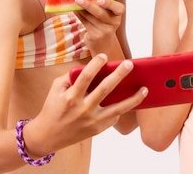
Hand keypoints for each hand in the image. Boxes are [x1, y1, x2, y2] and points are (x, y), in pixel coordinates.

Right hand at [23, 54, 146, 156]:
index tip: (104, 56)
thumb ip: (71, 77)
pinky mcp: (98, 129)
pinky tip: (130, 100)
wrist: (48, 136)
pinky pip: (114, 117)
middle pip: (105, 89)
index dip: (95, 65)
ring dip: (133, 98)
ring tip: (144, 89)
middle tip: (129, 64)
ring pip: (118, 108)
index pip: (85, 77)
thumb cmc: (53, 108)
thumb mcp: (56, 89)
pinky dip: (122, 108)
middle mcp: (83, 109)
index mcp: (71, 97)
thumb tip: (90, 67)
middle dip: (119, 75)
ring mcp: (92, 120)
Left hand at [74, 0, 123, 53]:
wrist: (104, 43)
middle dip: (88, 6)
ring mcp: (105, 31)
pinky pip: (85, 22)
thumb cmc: (105, 21)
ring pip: (90, 17)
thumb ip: (102, 2)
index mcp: (118, 13)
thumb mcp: (108, 12)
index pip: (118, 8)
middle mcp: (114, 23)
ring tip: (74, 1)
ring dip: (80, 9)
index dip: (109, 3)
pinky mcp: (95, 36)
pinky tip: (74, 9)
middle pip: (100, 14)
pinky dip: (79, 14)